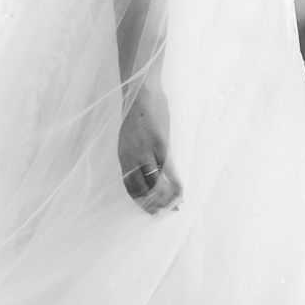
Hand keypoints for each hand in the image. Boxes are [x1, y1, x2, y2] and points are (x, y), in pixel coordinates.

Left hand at [117, 78, 182, 215]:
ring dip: (166, 200)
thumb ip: (133, 154)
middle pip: (142, 190)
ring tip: (175, 206)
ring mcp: (146, 153)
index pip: (129, 186)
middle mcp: (131, 158)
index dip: (140, 200)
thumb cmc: (137, 114)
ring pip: (156, 185)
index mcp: (122, 156)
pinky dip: (176, 186)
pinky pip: (169, 173)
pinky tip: (181, 194)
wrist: (141, 93)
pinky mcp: (161, 146)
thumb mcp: (128, 138)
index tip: (149, 208)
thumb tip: (143, 169)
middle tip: (164, 211)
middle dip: (153, 204)